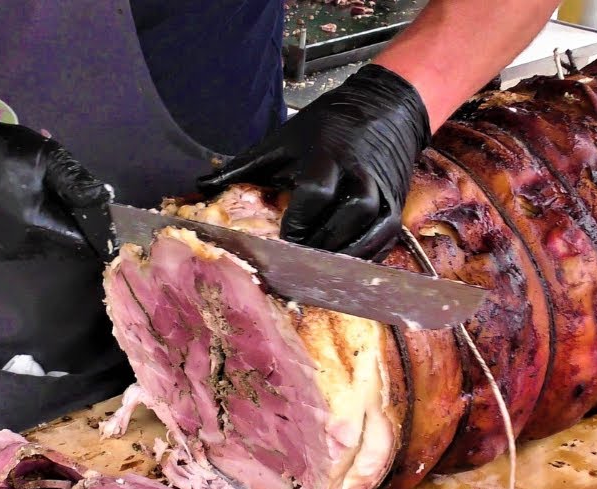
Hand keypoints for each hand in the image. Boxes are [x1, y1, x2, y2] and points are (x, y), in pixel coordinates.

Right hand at [0, 121, 115, 261]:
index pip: (83, 243)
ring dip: (55, 218)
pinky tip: (27, 195)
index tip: (101, 210)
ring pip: (49, 241)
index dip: (96, 228)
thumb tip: (104, 201)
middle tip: (65, 186)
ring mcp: (7, 249)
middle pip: (67, 243)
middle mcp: (23, 247)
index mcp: (36, 228)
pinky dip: (37, 221)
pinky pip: (30, 239)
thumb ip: (77, 183)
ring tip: (43, 186)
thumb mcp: (45, 157)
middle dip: (73, 218)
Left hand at [197, 64, 430, 258]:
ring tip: (321, 270)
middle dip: (322, 243)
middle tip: (299, 264)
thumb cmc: (325, 128)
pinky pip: (385, 238)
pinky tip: (346, 266)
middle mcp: (360, 173)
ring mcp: (383, 191)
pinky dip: (366, 256)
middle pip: (348, 215)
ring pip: (371, 229)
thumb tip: (200, 187)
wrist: (383, 110)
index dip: (299, 220)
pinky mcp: (397, 205)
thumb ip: (243, 167)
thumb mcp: (281, 140)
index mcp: (328, 155)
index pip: (316, 192)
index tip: (283, 239)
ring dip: (345, 254)